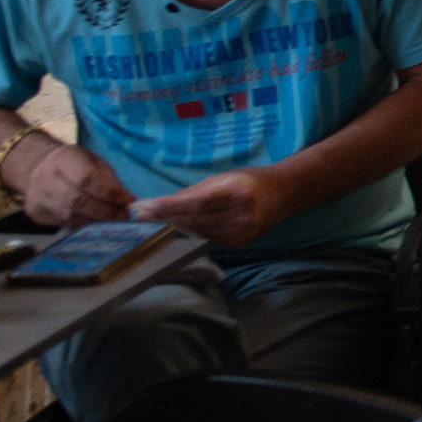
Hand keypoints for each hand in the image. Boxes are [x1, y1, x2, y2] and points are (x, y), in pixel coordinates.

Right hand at [12, 136, 132, 227]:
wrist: (39, 168)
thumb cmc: (73, 164)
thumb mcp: (93, 161)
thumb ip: (109, 179)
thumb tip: (125, 199)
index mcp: (62, 158)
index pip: (86, 178)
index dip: (109, 193)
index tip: (128, 200)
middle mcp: (45, 177)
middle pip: (77, 200)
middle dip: (105, 211)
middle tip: (124, 215)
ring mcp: (37, 197)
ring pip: (71, 216)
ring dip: (97, 220)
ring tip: (114, 220)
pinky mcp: (36, 213)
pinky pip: (64, 224)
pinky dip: (84, 225)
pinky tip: (96, 222)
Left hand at [131, 169, 293, 248]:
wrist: (282, 194)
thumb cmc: (249, 180)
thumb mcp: (222, 178)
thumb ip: (193, 192)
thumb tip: (160, 205)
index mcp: (238, 193)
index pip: (196, 203)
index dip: (168, 207)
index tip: (143, 209)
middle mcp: (242, 215)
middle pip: (194, 220)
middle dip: (165, 218)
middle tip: (140, 216)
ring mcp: (242, 233)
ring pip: (198, 232)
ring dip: (175, 227)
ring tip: (153, 221)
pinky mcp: (239, 244)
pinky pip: (208, 238)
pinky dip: (192, 232)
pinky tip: (179, 227)